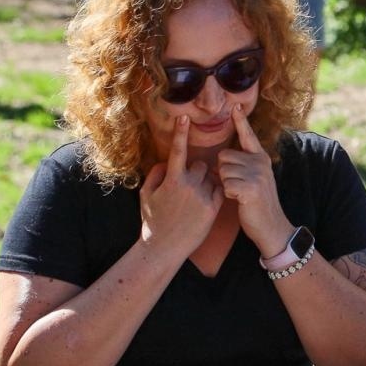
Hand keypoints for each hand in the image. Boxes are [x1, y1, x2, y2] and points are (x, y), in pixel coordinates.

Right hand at [139, 115, 222, 256]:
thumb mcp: (146, 195)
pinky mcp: (213, 208)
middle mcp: (189, 185)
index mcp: (172, 180)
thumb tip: (165, 162)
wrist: (164, 248)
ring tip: (193, 202)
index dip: (180, 133)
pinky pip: (219, 190)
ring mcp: (203, 197)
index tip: (185, 117)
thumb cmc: (153, 221)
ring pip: (212, 178)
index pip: (178, 151)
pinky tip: (203, 205)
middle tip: (187, 189)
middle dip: (197, 172)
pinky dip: (214, 192)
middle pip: (201, 165)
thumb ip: (155, 174)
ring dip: (206, 183)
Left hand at [216, 104, 290, 251]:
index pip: (248, 136)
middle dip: (223, 172)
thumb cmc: (257, 203)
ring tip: (239, 194)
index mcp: (261, 158)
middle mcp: (260, 162)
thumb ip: (243, 165)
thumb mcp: (255, 179)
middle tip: (238, 186)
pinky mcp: (251, 188)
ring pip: (222, 170)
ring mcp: (257, 175)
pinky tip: (240, 200)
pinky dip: (228, 194)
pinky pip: (226, 184)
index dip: (241, 121)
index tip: (235, 106)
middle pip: (223, 156)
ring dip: (225, 184)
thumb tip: (221, 157)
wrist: (272, 225)